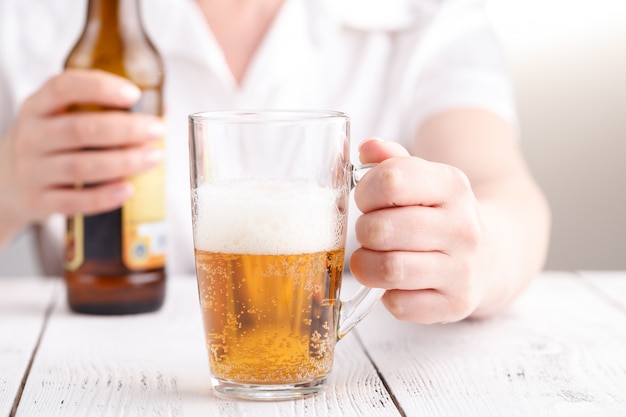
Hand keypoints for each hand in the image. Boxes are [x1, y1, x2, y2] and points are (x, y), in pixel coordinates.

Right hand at [0, 69, 163, 247]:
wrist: (7, 182)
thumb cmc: (49, 143)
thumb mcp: (59, 116)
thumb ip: (100, 108)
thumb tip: (161, 105)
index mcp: (38, 106)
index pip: (64, 87)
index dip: (100, 88)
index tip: (133, 94)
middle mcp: (32, 136)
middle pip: (81, 130)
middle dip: (126, 130)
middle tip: (158, 130)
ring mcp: (33, 171)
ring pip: (81, 167)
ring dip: (123, 163)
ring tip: (154, 158)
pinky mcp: (39, 201)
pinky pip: (74, 201)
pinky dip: (104, 197)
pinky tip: (128, 189)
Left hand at [350, 138, 484, 323]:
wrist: (495, 254)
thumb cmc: (442, 215)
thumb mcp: (425, 179)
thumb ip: (392, 161)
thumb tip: (366, 146)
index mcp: (453, 186)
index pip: (391, 180)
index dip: (365, 191)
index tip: (367, 200)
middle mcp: (463, 227)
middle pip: (381, 229)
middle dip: (364, 230)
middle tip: (372, 232)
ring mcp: (463, 269)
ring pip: (388, 269)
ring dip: (367, 265)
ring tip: (374, 257)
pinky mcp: (456, 304)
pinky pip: (399, 305)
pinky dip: (387, 295)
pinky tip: (397, 283)